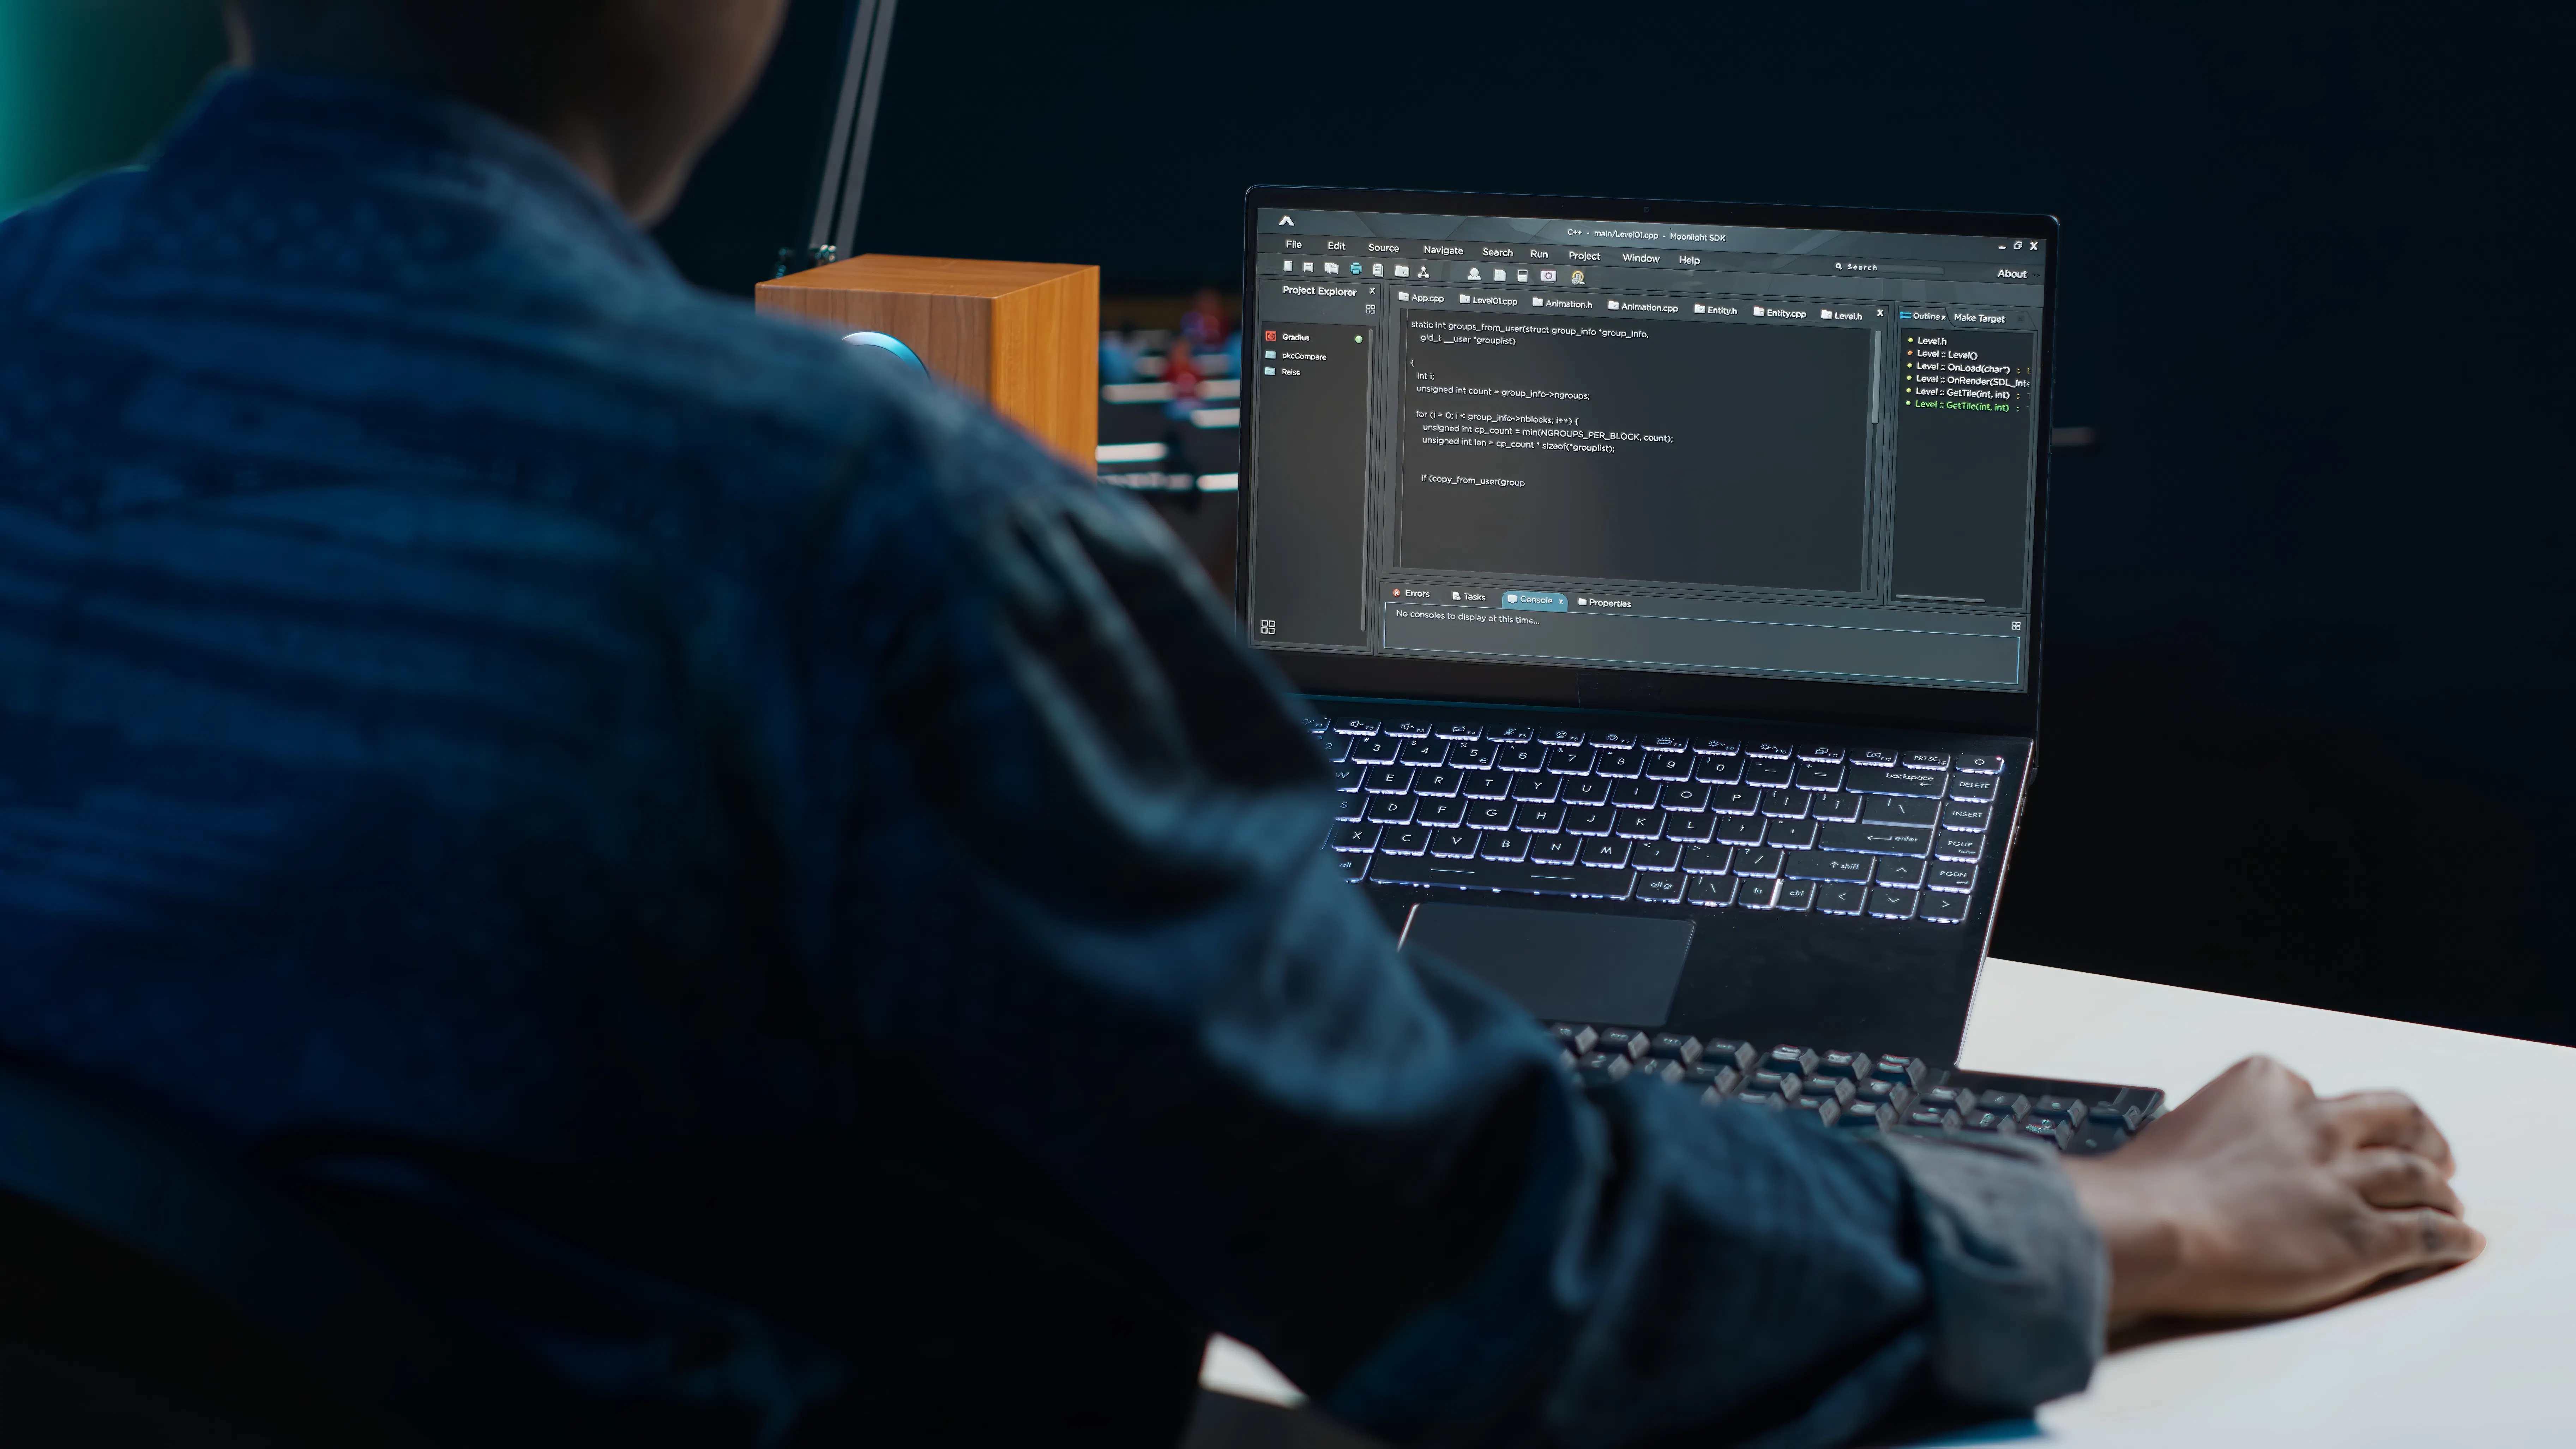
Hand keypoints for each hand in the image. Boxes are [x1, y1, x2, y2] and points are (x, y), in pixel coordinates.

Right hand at [2061, 1055, 2481, 1321]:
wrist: (2147, 1227)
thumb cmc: (2146, 1185)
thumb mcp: (2180, 1122)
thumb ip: (2220, 1127)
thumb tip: (2214, 1154)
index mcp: (2268, 1086)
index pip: (2319, 1092)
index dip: (2335, 1116)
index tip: (2339, 1131)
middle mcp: (2315, 1125)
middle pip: (2394, 1118)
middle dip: (2421, 1134)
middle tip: (2431, 1151)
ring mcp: (2341, 1180)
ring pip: (2417, 1175)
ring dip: (2441, 1190)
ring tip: (2448, 1201)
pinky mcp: (2359, 1237)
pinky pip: (2428, 1233)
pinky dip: (2453, 1237)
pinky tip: (2462, 1240)